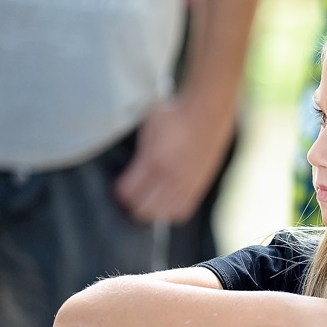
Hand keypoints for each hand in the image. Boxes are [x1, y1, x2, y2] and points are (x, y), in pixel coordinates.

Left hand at [114, 95, 234, 222]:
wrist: (207, 113)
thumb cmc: (174, 116)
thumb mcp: (146, 127)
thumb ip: (137, 149)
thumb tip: (125, 163)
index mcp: (152, 161)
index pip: (127, 192)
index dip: (119, 191)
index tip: (119, 187)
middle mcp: (168, 176)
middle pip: (142, 209)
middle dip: (132, 203)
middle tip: (131, 195)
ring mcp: (185, 183)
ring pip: (162, 213)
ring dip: (151, 208)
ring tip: (148, 200)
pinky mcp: (198, 186)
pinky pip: (181, 211)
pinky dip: (171, 210)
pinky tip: (167, 202)